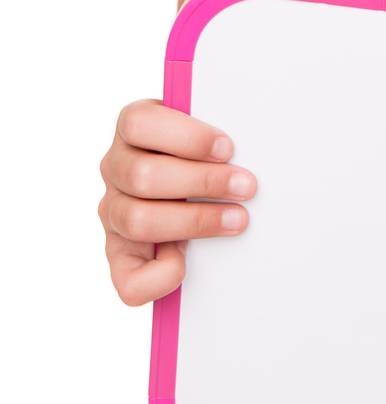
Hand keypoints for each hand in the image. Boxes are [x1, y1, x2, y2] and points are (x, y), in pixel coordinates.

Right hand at [98, 97, 257, 305]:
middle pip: (142, 176)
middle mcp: (115, 168)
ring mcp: (114, 211)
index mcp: (132, 129)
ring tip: (237, 219)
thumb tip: (253, 146)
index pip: (137, 124)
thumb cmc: (205, 154)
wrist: (190, 185)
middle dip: (202, 183)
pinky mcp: (121, 253)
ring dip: (194, 222)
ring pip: (137, 221)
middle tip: (247, 187)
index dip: (185, 138)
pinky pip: (128, 279)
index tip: (228, 148)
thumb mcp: (205, 134)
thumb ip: (215, 137)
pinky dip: (159, 277)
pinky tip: (185, 263)